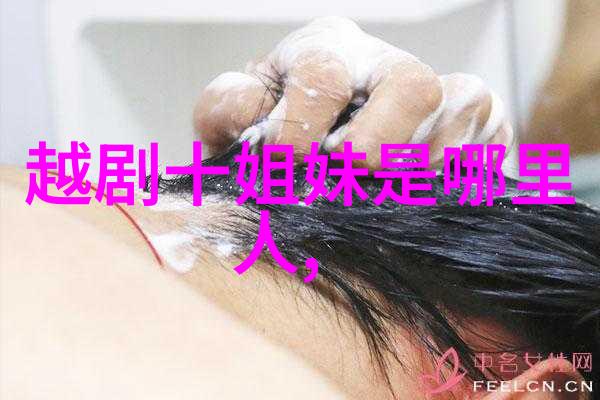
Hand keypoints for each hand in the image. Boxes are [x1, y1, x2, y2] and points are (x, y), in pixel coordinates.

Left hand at [193, 17, 512, 168]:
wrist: (322, 143)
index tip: (286, 163)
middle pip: (411, 85)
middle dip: (378, 142)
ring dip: (417, 169)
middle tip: (351, 170)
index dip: (302, 125)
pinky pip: (488, 147)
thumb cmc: (279, 130)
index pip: (324, 73)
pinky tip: (423, 190)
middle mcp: (390, 63)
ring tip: (382, 190)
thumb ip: (229, 108)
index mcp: (328, 50)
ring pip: (459, 116)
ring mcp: (444, 88)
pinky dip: (457, 177)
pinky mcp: (483, 121)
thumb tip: (255, 117)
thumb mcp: (238, 115)